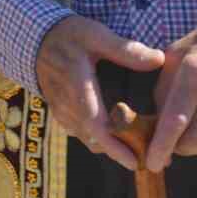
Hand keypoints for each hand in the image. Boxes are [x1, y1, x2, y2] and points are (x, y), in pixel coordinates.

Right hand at [36, 15, 164, 170]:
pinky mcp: (61, 112)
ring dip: (111, 148)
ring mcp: (62, 111)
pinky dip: (100, 140)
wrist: (36, 39)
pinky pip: (81, 133)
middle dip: (122, 153)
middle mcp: (67, 105)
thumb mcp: (96, 35)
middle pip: (94, 140)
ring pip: (88, 139)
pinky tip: (119, 137)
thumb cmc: (68, 35)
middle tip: (152, 159)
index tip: (135, 162)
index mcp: (77, 88)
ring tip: (140, 150)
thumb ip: (125, 49)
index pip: (95, 126)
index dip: (114, 147)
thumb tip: (159, 60)